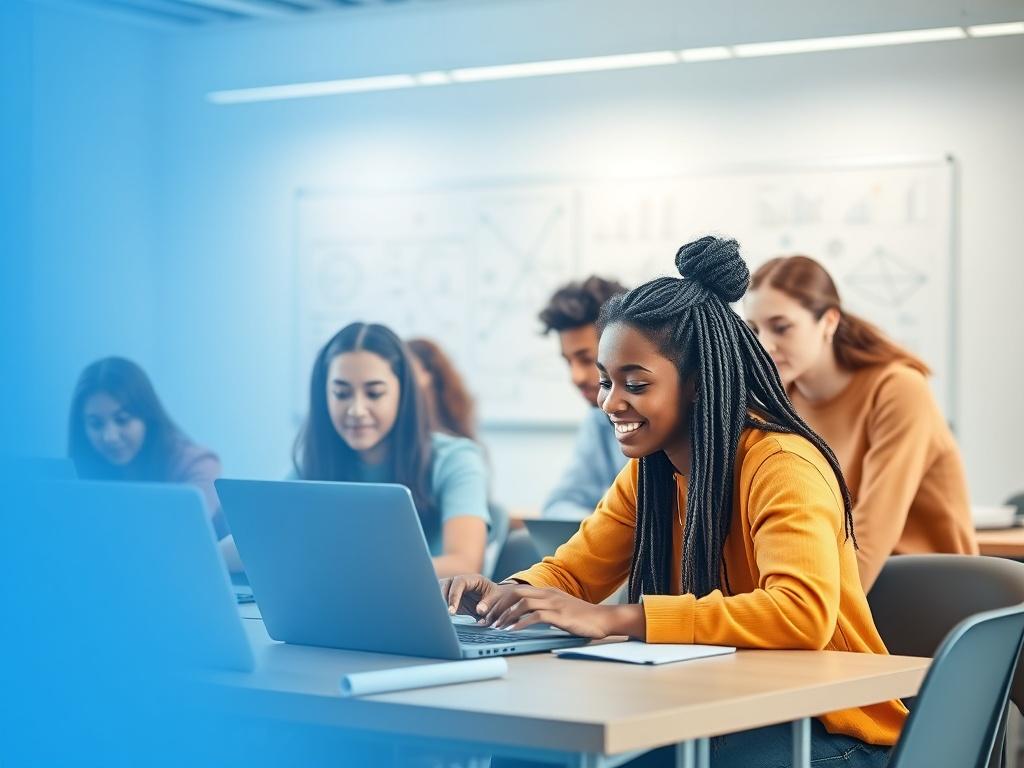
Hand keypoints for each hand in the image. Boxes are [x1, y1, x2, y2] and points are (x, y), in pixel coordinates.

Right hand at [440, 573, 516, 618]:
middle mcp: (460, 581)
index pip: (459, 583)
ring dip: (438, 604)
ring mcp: (452, 588)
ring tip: (440, 617)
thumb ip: (488, 604)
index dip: (454, 596)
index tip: (452, 612)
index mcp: (472, 579)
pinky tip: (440, 617)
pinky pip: (439, 600)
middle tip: (443, 616)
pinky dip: (438, 607)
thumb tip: (479, 610)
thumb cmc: (495, 597)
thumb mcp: (496, 599)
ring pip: (438, 591)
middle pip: (445, 585)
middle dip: (442, 600)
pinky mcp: (448, 596)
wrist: (493, 599)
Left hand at [486, 585, 615, 638]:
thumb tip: (524, 618)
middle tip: (486, 620)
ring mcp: (553, 603)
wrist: (602, 619)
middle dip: (497, 606)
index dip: (499, 600)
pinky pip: (534, 616)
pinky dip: (520, 623)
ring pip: (522, 603)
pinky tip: (512, 631)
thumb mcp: (559, 608)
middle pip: (514, 593)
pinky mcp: (558, 615)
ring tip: (496, 627)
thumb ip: (544, 609)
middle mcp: (547, 594)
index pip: (516, 590)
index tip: (488, 613)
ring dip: (506, 615)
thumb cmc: (581, 617)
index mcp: (546, 591)